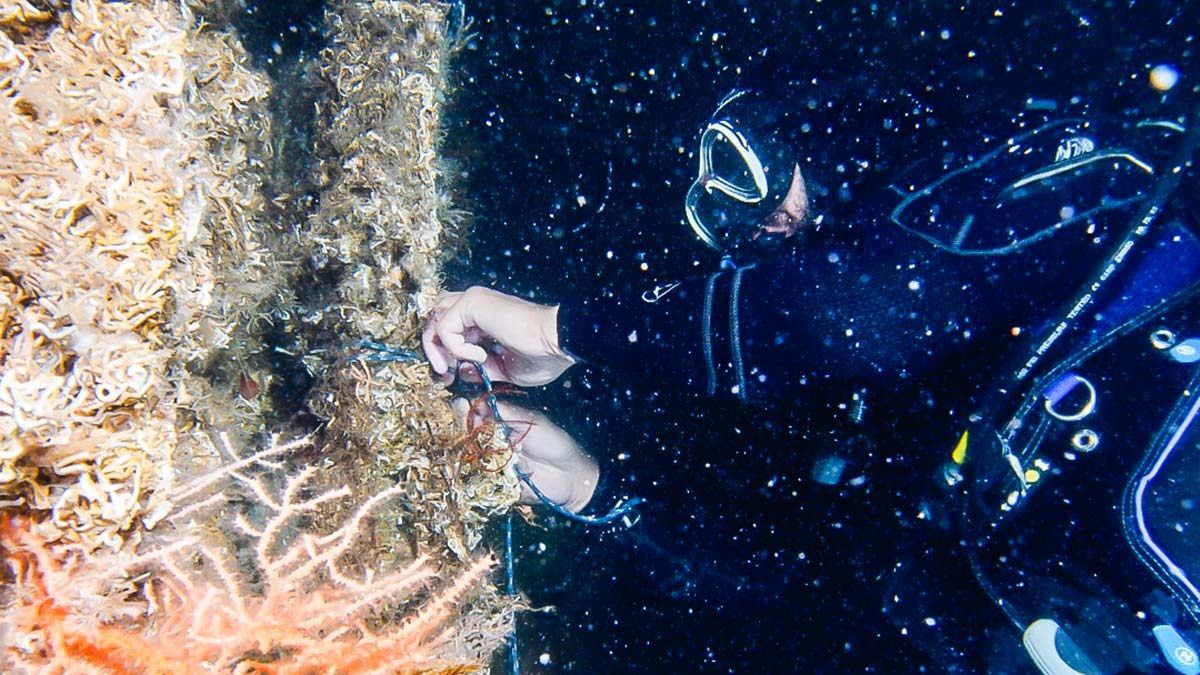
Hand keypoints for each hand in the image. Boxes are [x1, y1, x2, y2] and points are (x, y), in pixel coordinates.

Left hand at [422, 286, 576, 385]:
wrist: (556, 343)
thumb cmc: (541, 355)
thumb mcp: (504, 369)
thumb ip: (480, 368)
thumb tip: (460, 370)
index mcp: (485, 317)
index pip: (449, 327)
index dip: (443, 353)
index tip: (451, 376)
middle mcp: (477, 304)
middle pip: (435, 319)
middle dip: (433, 349)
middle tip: (445, 374)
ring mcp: (473, 300)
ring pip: (434, 320)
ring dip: (437, 349)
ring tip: (453, 367)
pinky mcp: (472, 302)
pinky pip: (445, 328)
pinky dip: (455, 348)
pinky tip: (480, 355)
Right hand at [453, 398, 597, 512]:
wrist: (570, 477)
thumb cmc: (555, 444)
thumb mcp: (533, 423)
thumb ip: (508, 413)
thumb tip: (479, 402)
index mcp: (504, 423)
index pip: (480, 413)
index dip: (469, 409)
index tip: (460, 404)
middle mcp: (495, 441)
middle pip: (470, 433)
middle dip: (461, 426)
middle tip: (456, 421)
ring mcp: (493, 462)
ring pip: (471, 454)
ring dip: (464, 447)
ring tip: (460, 440)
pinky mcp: (495, 483)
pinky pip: (478, 477)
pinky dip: (472, 470)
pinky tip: (467, 462)